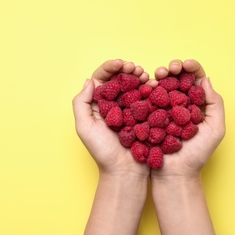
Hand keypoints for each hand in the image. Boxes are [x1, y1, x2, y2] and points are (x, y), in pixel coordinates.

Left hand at [72, 59, 149, 176]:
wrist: (125, 171)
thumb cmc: (103, 152)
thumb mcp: (84, 128)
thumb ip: (81, 103)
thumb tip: (89, 81)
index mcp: (97, 104)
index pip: (101, 78)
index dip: (110, 67)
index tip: (121, 63)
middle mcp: (112, 104)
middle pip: (118, 79)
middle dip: (127, 69)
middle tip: (136, 68)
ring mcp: (129, 109)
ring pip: (133, 85)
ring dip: (139, 76)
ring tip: (144, 74)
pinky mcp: (143, 115)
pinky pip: (146, 97)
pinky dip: (150, 88)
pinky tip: (153, 84)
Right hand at [151, 59, 225, 178]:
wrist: (173, 173)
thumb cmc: (196, 155)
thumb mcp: (214, 129)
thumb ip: (214, 105)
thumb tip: (205, 80)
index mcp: (197, 105)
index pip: (196, 80)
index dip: (191, 69)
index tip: (186, 65)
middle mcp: (179, 105)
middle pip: (177, 80)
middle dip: (173, 68)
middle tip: (170, 68)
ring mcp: (162, 110)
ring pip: (162, 86)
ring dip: (160, 75)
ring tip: (158, 73)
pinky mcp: (148, 116)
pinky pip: (147, 99)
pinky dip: (147, 88)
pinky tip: (147, 84)